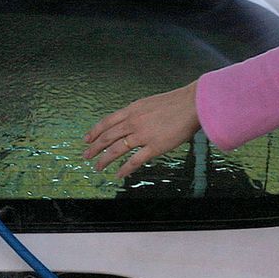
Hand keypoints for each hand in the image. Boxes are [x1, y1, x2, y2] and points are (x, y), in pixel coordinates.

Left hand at [83, 80, 201, 178]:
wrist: (192, 104)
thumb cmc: (176, 102)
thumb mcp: (149, 103)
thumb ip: (139, 113)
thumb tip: (132, 120)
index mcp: (132, 110)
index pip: (107, 122)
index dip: (94, 132)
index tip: (87, 139)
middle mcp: (133, 122)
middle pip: (107, 137)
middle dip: (94, 148)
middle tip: (86, 155)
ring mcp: (143, 135)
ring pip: (116, 150)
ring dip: (105, 159)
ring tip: (98, 167)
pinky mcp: (154, 147)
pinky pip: (135, 161)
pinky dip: (124, 169)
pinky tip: (118, 175)